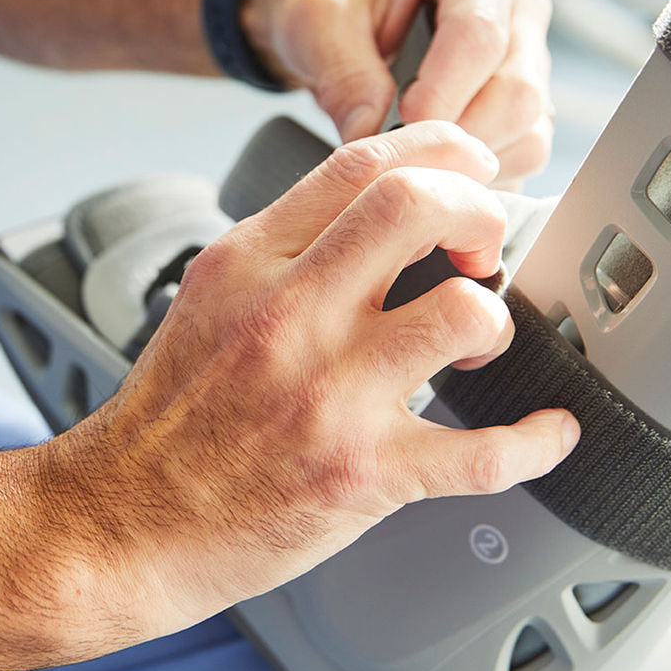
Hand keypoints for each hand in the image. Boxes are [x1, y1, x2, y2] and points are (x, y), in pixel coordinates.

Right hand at [38, 122, 577, 651]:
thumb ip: (288, 247)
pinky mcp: (361, 475)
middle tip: (485, 247)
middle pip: (417, 206)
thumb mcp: (210, 297)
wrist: (124, 521)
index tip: (470, 168)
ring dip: (499, 322)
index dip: (441, 150)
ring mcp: (327, 395)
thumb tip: (376, 210)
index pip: (362, 163)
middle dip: (479, 209)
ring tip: (479, 344)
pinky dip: (535, 442)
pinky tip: (547, 434)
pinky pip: (482, 453)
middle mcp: (289, 315)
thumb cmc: (171, 416)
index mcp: (250, 262)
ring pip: (463, 313)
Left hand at [242, 0, 554, 186]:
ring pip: (528, 131)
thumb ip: (344, 75)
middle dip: (458, 136)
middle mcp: (520, 6)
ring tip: (411, 160)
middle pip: (518, 91)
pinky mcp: (524, 108)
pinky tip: (432, 171)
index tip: (401, 121)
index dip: (442, 91)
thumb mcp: (317, 20)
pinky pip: (522, 155)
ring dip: (469, 163)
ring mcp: (529, 60)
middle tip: (400, 153)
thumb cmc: (332, 0)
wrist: (333, 14)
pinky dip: (478, 176)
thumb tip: (372, 138)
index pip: (480, 34)